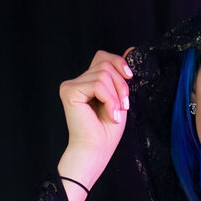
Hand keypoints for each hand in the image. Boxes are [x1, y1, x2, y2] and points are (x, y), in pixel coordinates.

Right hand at [57, 49, 133, 185]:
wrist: (96, 150)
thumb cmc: (107, 131)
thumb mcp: (120, 98)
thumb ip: (121, 75)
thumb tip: (131, 49)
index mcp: (88, 82)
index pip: (103, 57)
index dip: (118, 62)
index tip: (130, 77)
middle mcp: (78, 81)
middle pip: (105, 64)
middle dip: (121, 85)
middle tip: (123, 107)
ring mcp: (71, 85)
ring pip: (103, 74)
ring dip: (115, 96)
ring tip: (114, 114)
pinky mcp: (69, 91)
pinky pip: (97, 84)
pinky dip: (109, 100)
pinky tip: (109, 115)